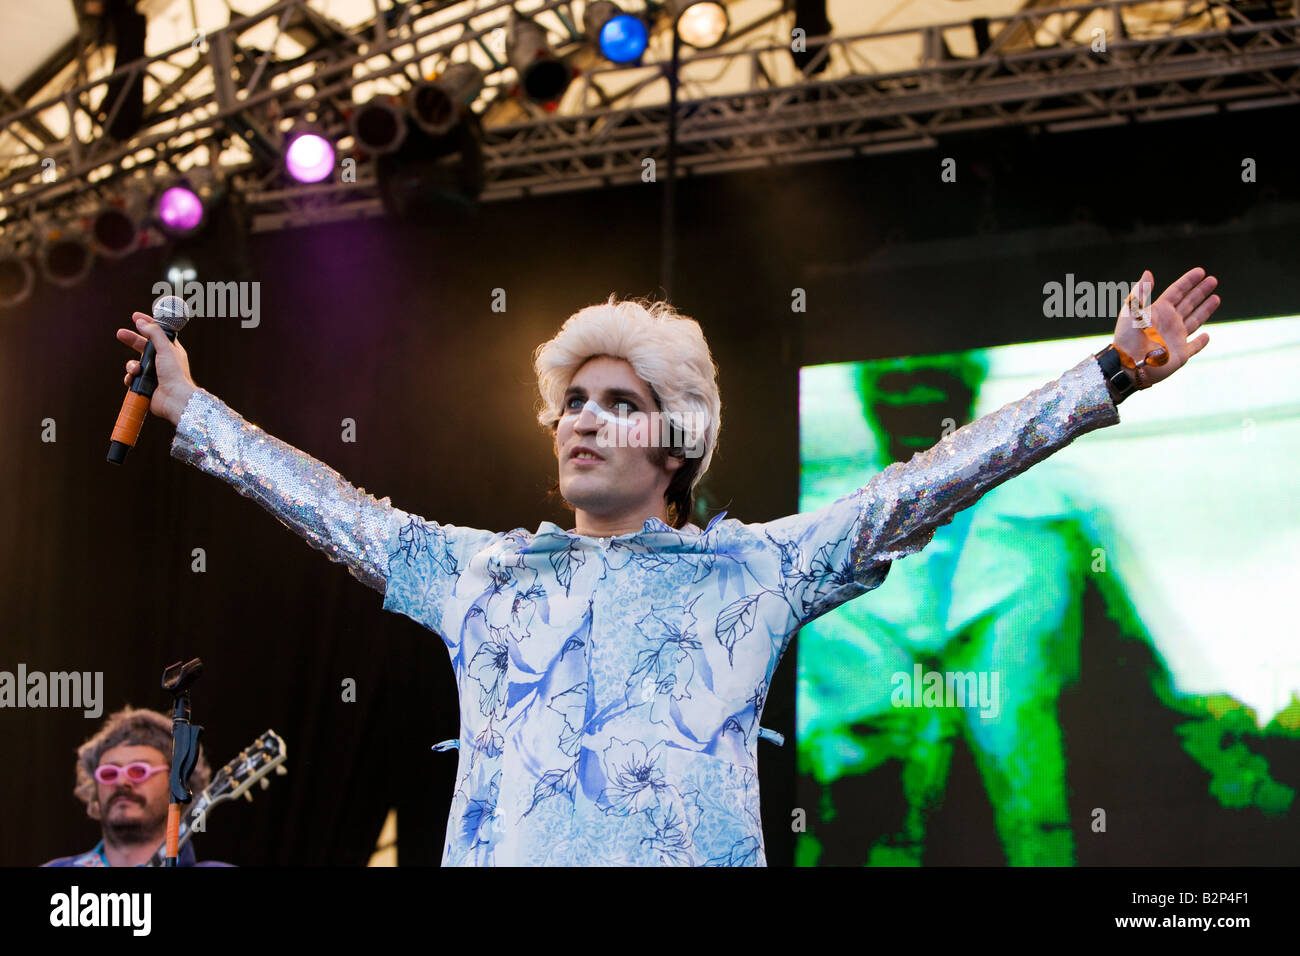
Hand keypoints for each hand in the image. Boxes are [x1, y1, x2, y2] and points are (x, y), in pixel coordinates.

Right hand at [115, 313, 197, 426]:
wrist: (174, 399)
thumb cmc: (175, 374)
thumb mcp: (166, 349)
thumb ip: (154, 334)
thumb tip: (142, 322)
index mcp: (171, 350)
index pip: (158, 333)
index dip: (147, 324)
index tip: (135, 316)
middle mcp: (162, 361)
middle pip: (142, 346)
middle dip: (131, 340)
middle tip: (120, 333)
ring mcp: (153, 373)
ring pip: (135, 363)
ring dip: (132, 366)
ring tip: (137, 370)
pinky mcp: (145, 385)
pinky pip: (132, 378)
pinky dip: (131, 378)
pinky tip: (135, 379)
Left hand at [1112, 267, 1217, 387]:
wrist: (1128, 364)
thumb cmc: (1127, 337)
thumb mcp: (1131, 312)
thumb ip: (1141, 292)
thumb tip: (1148, 272)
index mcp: (1159, 311)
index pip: (1177, 292)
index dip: (1188, 281)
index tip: (1201, 271)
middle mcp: (1169, 323)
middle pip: (1188, 303)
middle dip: (1200, 292)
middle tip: (1213, 280)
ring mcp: (1176, 338)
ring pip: (1195, 321)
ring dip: (1205, 310)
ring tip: (1216, 298)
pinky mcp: (1181, 354)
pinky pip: (1194, 346)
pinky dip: (1201, 342)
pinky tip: (1207, 336)